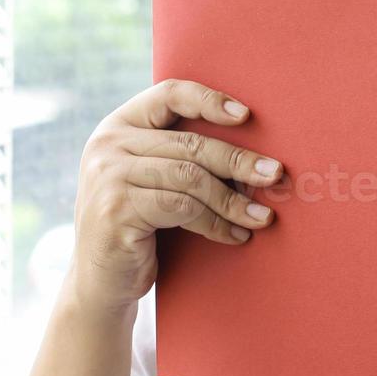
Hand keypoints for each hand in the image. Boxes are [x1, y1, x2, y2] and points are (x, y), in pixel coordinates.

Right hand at [70, 79, 282, 310]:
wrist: (101, 281)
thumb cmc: (140, 226)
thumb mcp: (152, 181)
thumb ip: (181, 157)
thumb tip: (255, 157)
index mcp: (119, 126)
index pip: (168, 94)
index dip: (209, 100)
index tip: (246, 115)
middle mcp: (107, 144)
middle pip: (190, 144)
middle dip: (238, 161)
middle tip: (275, 174)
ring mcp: (107, 177)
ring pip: (190, 178)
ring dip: (233, 200)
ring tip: (262, 217)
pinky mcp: (116, 211)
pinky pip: (182, 209)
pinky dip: (216, 224)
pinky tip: (235, 236)